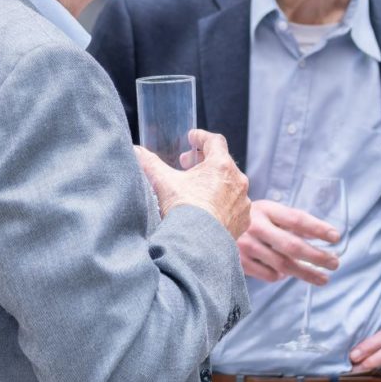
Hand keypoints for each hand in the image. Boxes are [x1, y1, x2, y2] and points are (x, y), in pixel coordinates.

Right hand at [135, 129, 250, 238]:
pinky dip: (223, 203)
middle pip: (223, 162)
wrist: (198, 244)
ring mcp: (243, 201)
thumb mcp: (164, 183)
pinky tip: (210, 209)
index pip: (215, 141)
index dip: (201, 137)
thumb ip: (151, 163)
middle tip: (187, 166)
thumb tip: (137, 151)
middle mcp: (238, 180)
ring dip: (215, 183)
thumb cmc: (184, 210)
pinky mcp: (244, 219)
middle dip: (204, 161)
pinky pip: (235, 205)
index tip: (191, 138)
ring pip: (230, 184)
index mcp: (221, 165)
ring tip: (198, 190)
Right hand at [235, 200, 340, 285]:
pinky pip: (269, 275)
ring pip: (283, 265)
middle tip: (334, 263)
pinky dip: (282, 276)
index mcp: (265, 209)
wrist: (211, 225)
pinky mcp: (239, 262)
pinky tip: (288, 274)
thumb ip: (290, 223)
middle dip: (317, 257)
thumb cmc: (250, 219)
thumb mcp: (267, 211)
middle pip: (292, 245)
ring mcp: (246, 246)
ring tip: (323, 278)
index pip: (296, 219)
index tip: (335, 237)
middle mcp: (255, 226)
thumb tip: (321, 236)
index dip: (318, 228)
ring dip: (306, 273)